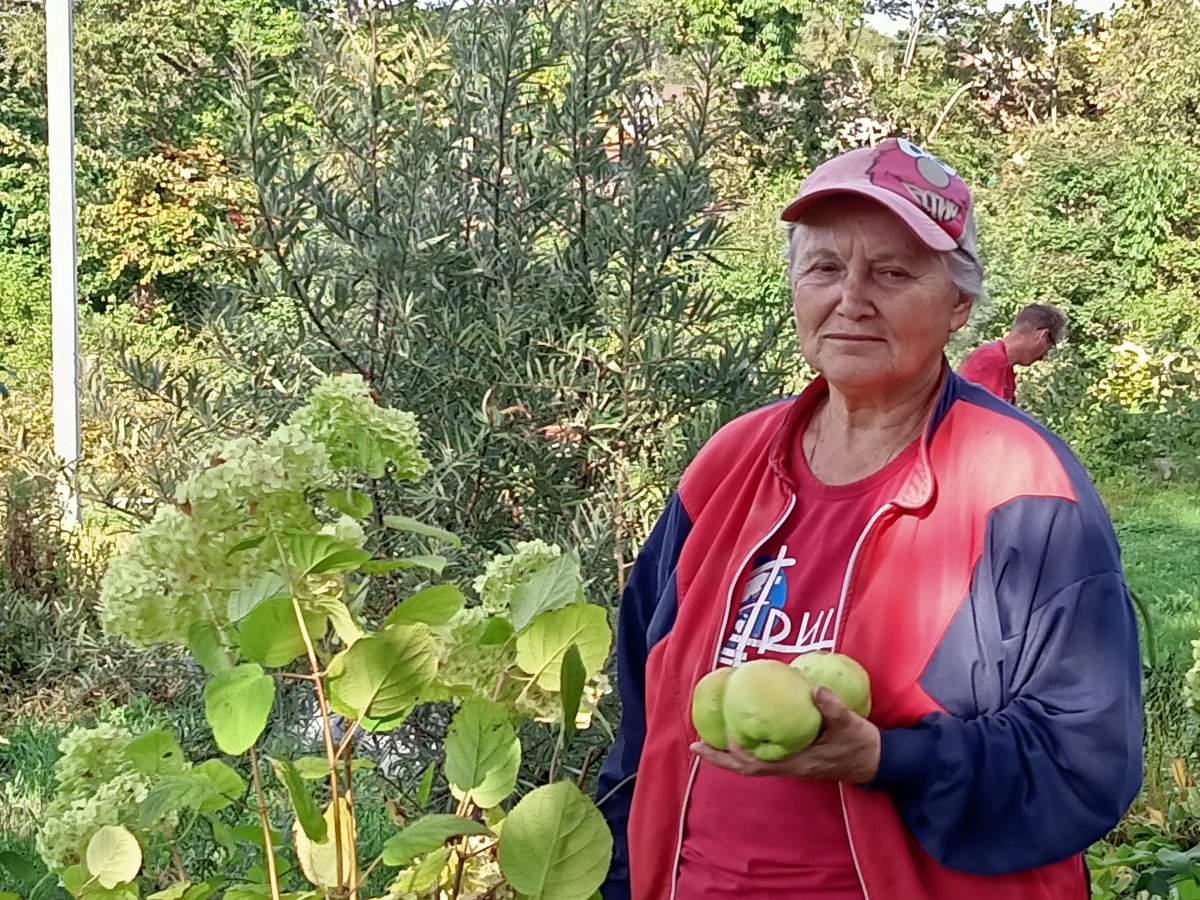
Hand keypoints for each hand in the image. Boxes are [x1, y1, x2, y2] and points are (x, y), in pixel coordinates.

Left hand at [689, 687, 880, 783]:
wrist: (875, 761)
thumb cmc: (860, 744)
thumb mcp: (849, 724)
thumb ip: (832, 708)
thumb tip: (814, 690)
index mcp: (797, 763)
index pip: (757, 764)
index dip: (734, 755)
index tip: (716, 739)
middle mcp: (789, 767)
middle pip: (746, 768)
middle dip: (720, 758)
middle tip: (695, 745)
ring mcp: (790, 765)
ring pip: (752, 763)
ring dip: (729, 754)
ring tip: (708, 738)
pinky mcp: (794, 758)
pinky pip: (763, 755)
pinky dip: (746, 746)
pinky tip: (739, 730)